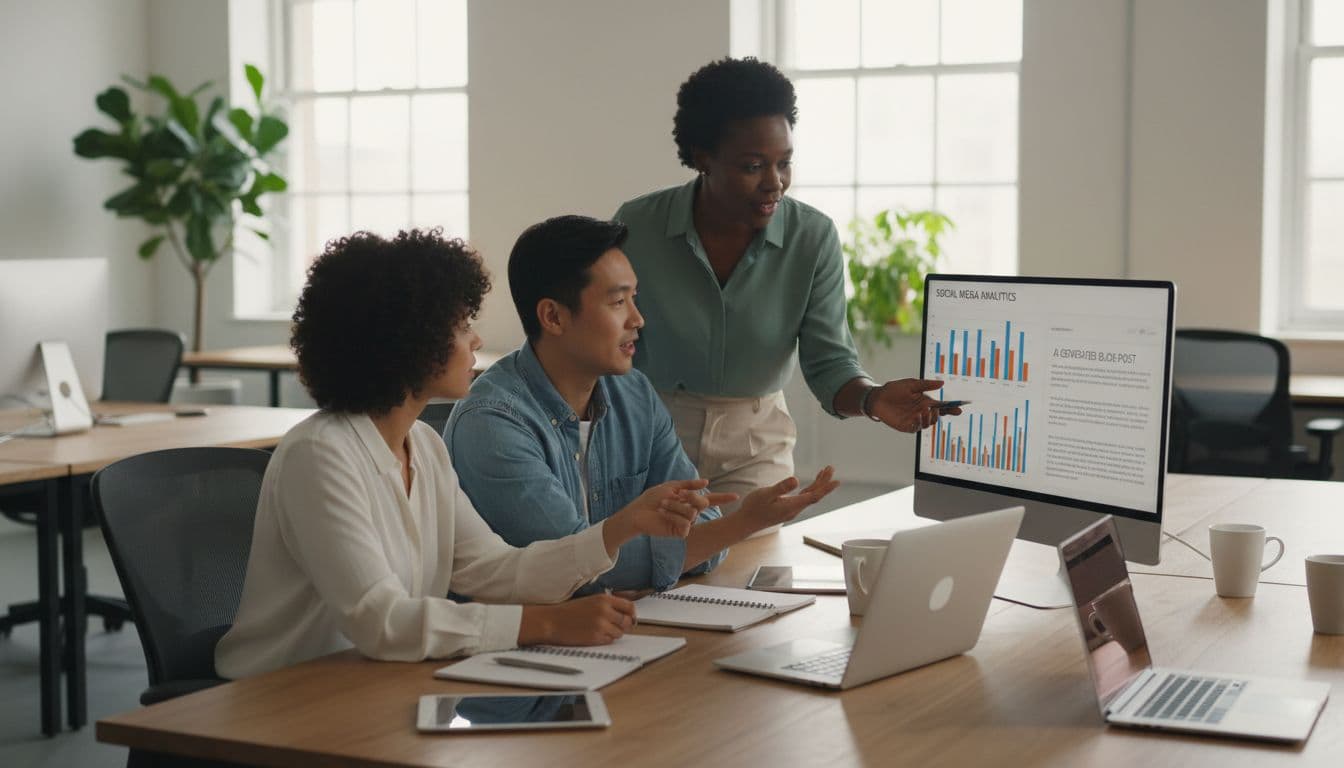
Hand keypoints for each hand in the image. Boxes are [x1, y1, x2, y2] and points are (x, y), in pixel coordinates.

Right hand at [517, 594, 635, 645]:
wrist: (551, 621)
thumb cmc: (569, 611)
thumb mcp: (590, 601)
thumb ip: (608, 605)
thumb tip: (626, 615)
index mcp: (604, 599)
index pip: (629, 606)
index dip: (632, 614)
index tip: (630, 618)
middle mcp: (605, 611)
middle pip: (627, 621)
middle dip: (624, 626)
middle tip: (616, 627)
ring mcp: (601, 625)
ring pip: (619, 633)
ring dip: (613, 633)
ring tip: (600, 630)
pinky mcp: (596, 637)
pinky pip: (609, 641)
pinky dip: (605, 640)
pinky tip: (594, 635)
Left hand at [618, 478, 736, 538]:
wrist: (638, 512)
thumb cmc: (652, 499)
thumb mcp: (671, 487)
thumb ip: (689, 485)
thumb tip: (706, 482)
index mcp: (690, 502)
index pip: (710, 500)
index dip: (723, 498)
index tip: (736, 496)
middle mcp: (691, 513)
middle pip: (702, 503)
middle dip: (688, 497)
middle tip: (673, 496)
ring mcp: (687, 523)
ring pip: (692, 513)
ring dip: (675, 506)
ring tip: (662, 507)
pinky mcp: (680, 532)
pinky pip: (685, 523)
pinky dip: (673, 517)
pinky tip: (663, 516)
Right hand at [735, 466, 839, 532]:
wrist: (746, 522)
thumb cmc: (754, 507)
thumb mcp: (765, 494)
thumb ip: (781, 488)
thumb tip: (795, 480)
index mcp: (791, 506)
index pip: (813, 496)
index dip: (825, 488)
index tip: (836, 481)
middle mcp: (794, 509)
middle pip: (814, 495)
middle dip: (824, 482)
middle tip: (830, 468)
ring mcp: (791, 509)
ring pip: (810, 496)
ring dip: (818, 484)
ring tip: (825, 472)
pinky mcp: (787, 508)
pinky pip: (803, 498)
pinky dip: (810, 489)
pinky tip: (812, 484)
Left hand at [870, 379, 957, 431]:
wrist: (878, 397)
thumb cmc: (894, 389)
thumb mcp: (911, 384)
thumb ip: (926, 385)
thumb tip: (942, 383)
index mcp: (926, 402)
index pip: (942, 407)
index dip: (952, 408)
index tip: (961, 407)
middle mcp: (922, 412)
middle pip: (937, 416)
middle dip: (941, 413)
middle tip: (937, 407)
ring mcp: (915, 420)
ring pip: (928, 423)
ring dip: (930, 418)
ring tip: (926, 410)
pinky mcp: (906, 426)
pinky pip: (916, 428)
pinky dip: (919, 423)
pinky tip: (917, 415)